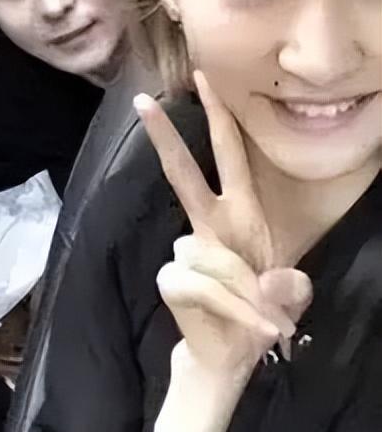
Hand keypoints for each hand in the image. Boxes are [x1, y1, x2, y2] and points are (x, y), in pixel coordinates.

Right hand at [135, 71, 313, 374]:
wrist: (230, 353)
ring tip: (265, 321)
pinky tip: (252, 327)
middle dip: (165, 136)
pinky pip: (204, 287)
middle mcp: (209, 224)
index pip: (226, 154)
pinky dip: (235, 311)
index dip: (216, 115)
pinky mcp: (173, 279)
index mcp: (239, 212)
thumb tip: (273, 282)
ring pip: (210, 256)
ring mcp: (187, 251)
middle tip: (143, 100)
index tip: (201, 78)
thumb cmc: (258, 310)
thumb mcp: (289, 296)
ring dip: (245, 294)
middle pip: (181, 173)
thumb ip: (289, 287)